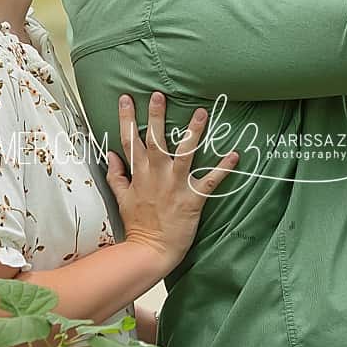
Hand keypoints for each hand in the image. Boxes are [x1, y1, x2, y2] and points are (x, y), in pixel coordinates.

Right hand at [103, 92, 239, 276]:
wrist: (150, 251)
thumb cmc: (137, 225)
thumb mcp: (121, 198)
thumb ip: (116, 175)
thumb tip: (111, 154)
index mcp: (139, 174)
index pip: (130, 141)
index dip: (126, 118)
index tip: (126, 98)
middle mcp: (156, 176)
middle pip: (155, 141)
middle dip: (156, 116)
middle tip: (159, 94)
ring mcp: (175, 186)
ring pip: (184, 154)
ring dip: (193, 133)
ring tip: (201, 113)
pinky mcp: (193, 199)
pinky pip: (210, 181)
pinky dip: (223, 169)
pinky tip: (235, 155)